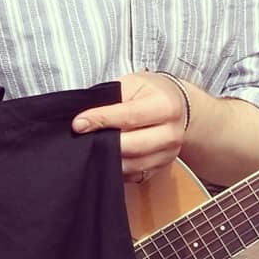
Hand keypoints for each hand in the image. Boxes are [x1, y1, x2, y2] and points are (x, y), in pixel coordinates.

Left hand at [71, 72, 189, 182]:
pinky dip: (117, 169)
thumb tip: (85, 119)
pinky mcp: (162, 167)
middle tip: (82, 138)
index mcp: (165, 106)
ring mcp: (169, 153)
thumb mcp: (132, 84)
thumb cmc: (150, 92)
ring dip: (108, 158)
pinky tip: (105, 157)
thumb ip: (111, 100)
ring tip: (92, 148)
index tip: (78, 124)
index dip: (100, 120)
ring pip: (133, 164)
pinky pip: (135, 174)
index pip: (129, 116)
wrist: (180, 105)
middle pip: (132, 146)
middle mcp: (171, 133)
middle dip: (104, 144)